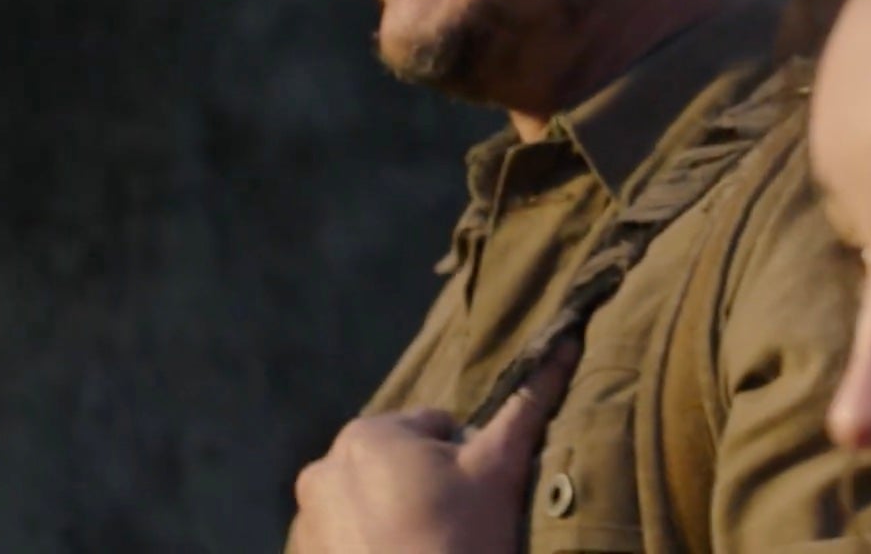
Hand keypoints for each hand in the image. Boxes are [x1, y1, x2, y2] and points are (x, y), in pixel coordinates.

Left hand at [286, 342, 578, 553]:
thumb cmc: (463, 538)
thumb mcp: (500, 469)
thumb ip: (527, 404)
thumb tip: (564, 338)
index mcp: (367, 434)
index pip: (434, 429)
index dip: (464, 462)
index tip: (472, 500)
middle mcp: (323, 469)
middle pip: (397, 465)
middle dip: (424, 487)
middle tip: (453, 528)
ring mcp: (306, 521)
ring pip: (369, 503)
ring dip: (394, 518)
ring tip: (426, 549)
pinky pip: (344, 542)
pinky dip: (367, 549)